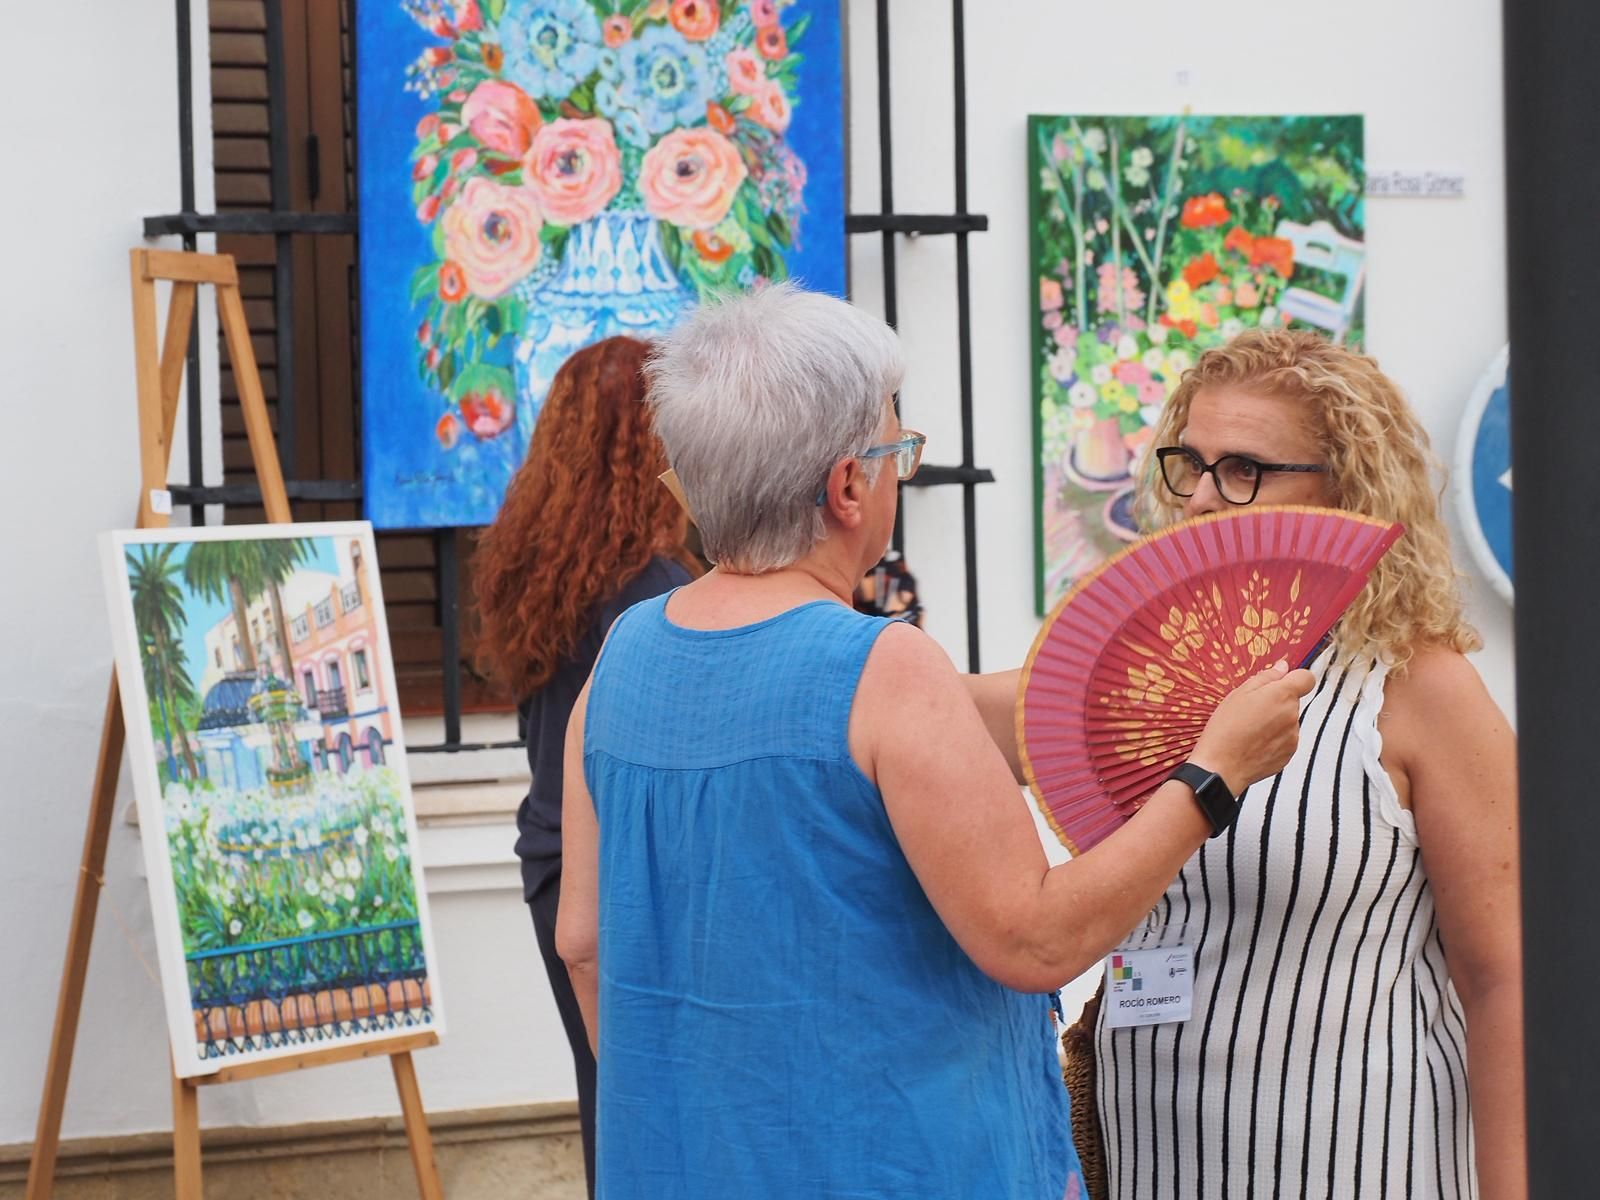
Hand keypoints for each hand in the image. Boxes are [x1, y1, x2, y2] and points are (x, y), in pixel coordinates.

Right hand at [1191, 662, 1315, 793]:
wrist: (1221, 766)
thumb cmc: (1226, 728)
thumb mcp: (1239, 694)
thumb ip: (1265, 677)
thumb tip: (1283, 668)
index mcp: (1282, 695)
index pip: (1306, 678)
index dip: (1294, 678)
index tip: (1280, 683)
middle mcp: (1292, 715)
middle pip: (1292, 702)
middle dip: (1276, 702)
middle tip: (1251, 711)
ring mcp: (1293, 737)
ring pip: (1287, 721)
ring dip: (1274, 722)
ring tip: (1250, 730)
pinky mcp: (1289, 754)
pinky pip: (1285, 740)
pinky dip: (1273, 740)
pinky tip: (1254, 743)